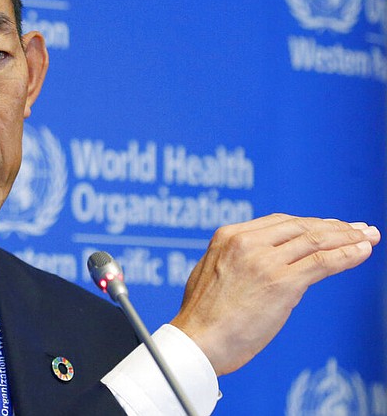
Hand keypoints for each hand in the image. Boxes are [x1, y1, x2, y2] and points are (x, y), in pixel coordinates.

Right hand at [171, 213, 379, 375]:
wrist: (197, 341)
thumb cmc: (203, 316)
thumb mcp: (213, 272)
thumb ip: (235, 260)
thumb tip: (258, 263)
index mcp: (228, 236)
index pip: (280, 222)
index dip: (311, 223)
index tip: (330, 227)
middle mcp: (246, 242)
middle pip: (301, 226)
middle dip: (334, 227)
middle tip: (358, 228)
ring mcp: (265, 260)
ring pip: (316, 240)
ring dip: (348, 237)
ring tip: (368, 237)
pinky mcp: (282, 282)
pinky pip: (323, 262)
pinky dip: (347, 254)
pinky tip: (363, 251)